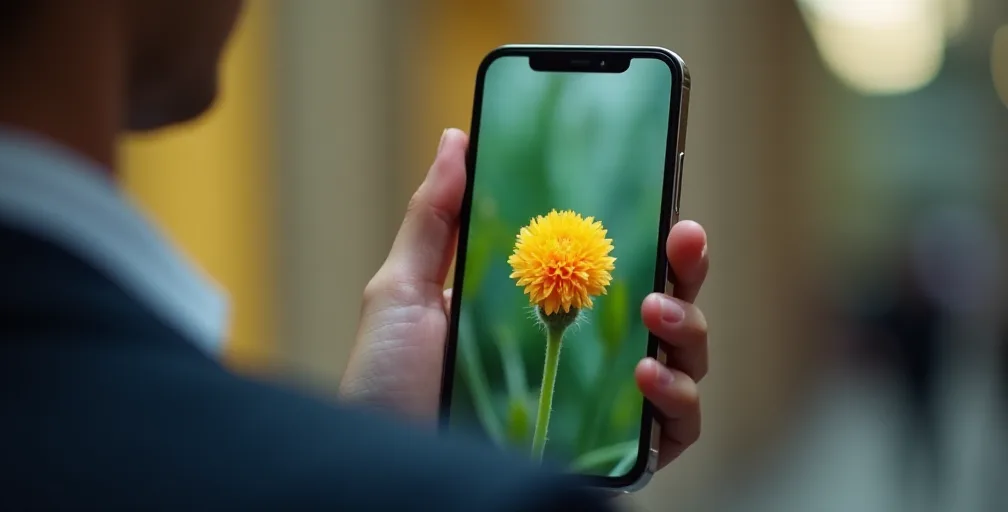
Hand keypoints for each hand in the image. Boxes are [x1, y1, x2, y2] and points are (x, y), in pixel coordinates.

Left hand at [340, 129, 708, 472]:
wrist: (383, 471)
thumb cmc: (386, 388)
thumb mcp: (402, 291)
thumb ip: (435, 217)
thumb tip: (456, 139)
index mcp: (545, 312)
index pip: (613, 270)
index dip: (648, 235)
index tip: (667, 199)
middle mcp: (586, 360)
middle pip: (666, 307)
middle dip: (688, 268)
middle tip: (685, 237)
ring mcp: (607, 409)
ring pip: (687, 362)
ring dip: (688, 326)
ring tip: (657, 309)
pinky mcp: (618, 458)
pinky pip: (678, 429)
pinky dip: (678, 398)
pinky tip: (648, 374)